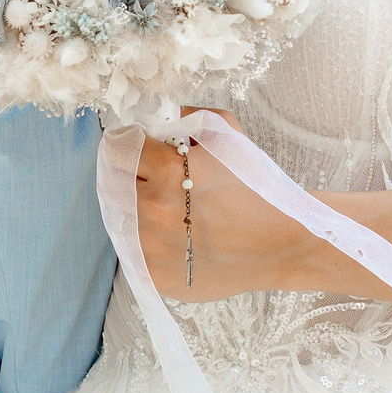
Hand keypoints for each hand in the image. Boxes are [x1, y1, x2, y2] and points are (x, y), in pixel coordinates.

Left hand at [133, 112, 310, 302]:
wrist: (280, 243)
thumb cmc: (257, 187)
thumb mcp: (228, 135)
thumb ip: (190, 117)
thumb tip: (162, 116)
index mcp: (169, 170)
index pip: (117, 148)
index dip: (125, 143)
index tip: (136, 147)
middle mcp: (153, 209)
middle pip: (111, 183)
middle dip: (126, 175)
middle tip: (147, 176)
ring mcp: (150, 247)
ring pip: (117, 218)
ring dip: (131, 208)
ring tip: (159, 207)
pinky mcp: (153, 276)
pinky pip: (130, 249)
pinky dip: (141, 239)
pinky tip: (167, 234)